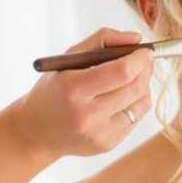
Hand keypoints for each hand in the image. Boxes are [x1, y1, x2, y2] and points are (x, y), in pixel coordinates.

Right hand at [9, 28, 153, 158]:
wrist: (36, 131)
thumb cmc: (54, 89)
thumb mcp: (68, 58)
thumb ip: (102, 40)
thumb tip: (137, 38)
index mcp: (73, 89)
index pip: (122, 71)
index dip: (139, 59)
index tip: (144, 50)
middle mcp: (87, 115)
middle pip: (135, 88)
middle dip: (145, 70)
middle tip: (142, 61)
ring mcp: (99, 133)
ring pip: (141, 103)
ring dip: (143, 86)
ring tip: (131, 79)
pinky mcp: (108, 144)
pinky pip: (137, 118)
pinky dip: (136, 103)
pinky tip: (123, 97)